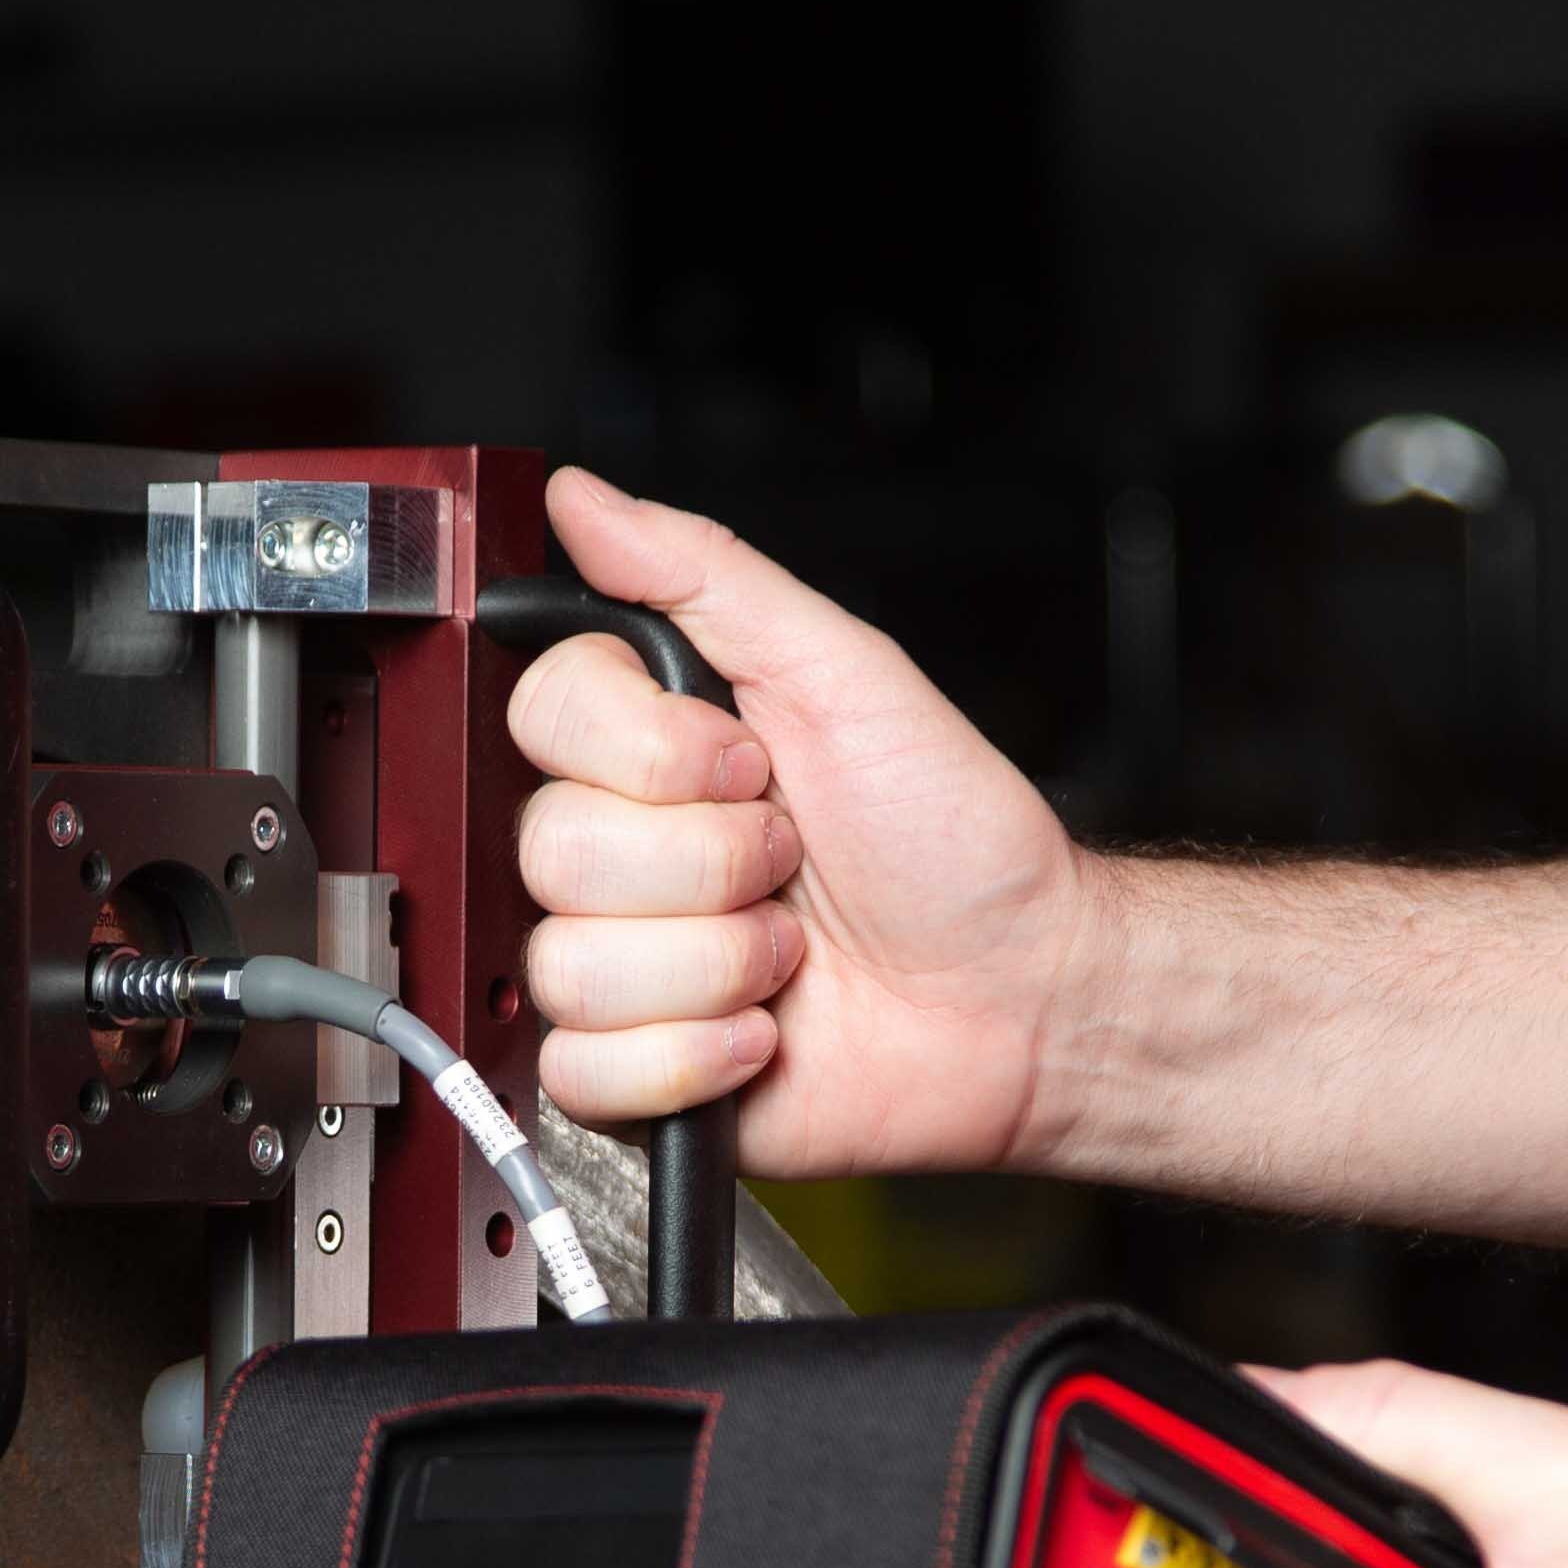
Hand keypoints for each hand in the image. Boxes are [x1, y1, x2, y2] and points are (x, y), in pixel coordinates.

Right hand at [505, 465, 1106, 1178]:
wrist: (1024, 995)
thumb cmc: (956, 840)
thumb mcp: (844, 670)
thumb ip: (704, 574)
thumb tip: (583, 498)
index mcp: (654, 749)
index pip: (543, 713)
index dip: (650, 750)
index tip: (750, 762)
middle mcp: (625, 852)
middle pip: (551, 844)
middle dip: (709, 862)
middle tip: (792, 863)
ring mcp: (627, 964)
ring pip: (567, 963)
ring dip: (715, 963)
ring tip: (791, 955)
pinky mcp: (638, 1069)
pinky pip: (581, 1069)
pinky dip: (691, 1057)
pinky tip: (762, 1034)